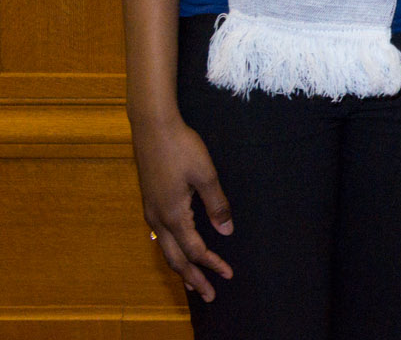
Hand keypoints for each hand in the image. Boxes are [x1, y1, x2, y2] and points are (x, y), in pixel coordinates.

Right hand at [131, 115, 232, 300]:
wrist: (153, 127)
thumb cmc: (182, 148)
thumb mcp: (207, 175)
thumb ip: (217, 205)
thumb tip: (226, 232)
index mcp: (174, 215)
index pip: (196, 250)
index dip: (213, 264)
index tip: (229, 274)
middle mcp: (158, 219)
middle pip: (175, 258)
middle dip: (193, 278)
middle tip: (209, 295)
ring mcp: (151, 211)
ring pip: (164, 250)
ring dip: (181, 267)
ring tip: (193, 282)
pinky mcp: (150, 202)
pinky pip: (160, 237)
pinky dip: (171, 251)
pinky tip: (177, 249)